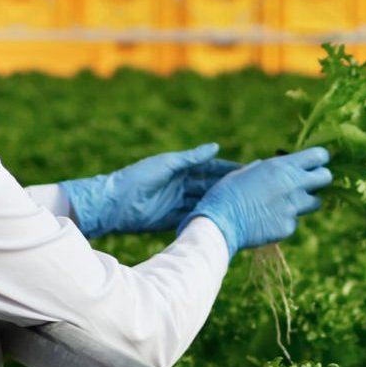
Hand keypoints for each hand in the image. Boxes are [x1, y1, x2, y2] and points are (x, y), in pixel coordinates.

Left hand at [61, 143, 240, 236]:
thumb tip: (216, 147)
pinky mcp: (173, 219)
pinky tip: (222, 218)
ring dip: (219, 203)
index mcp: (179, 168)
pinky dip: (206, 216)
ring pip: (204, 201)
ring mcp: (177, 202)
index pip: (209, 167)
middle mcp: (181, 185)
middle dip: (227, 187)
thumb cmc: (139, 177)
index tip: (247, 170)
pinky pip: (194, 216)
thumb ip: (191, 158)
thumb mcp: (167, 164)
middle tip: (250, 190)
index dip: (227, 169)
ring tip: (240, 205)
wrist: (115, 204)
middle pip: (209, 185)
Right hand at [183, 148, 331, 253]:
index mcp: (282, 166)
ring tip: (285, 204)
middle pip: (326, 178)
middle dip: (320, 179)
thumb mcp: (245, 172)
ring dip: (305, 202)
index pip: (319, 156)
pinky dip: (285, 220)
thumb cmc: (226, 193)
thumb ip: (265, 169)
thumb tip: (271, 167)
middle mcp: (293, 185)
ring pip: (315, 203)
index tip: (314, 163)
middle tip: (308, 183)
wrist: (220, 223)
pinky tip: (267, 221)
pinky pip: (294, 221)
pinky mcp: (289, 227)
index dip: (319, 159)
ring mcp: (293, 208)